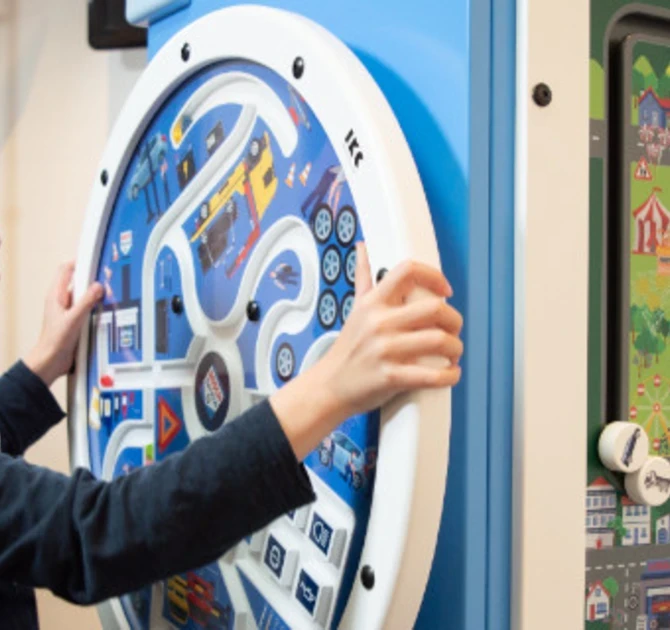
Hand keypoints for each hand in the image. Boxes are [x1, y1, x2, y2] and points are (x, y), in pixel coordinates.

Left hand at [24, 262, 103, 386]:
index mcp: (55, 295)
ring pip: (83, 295)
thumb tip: (98, 286)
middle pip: (77, 281)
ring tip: (108, 294)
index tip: (93, 258)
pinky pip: (86, 308)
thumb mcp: (74, 318)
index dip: (79, 262)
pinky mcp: (74, 320)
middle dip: (92, 278)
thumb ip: (86, 301)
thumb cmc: (55, 341)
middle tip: (106, 277)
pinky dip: (95, 307)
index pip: (66, 270)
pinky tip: (104, 311)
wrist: (51, 360)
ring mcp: (67, 310)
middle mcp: (61, 301)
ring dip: (94, 294)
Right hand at [271, 243, 462, 459]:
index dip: (434, 276)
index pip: (408, 271)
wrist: (329, 386)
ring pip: (440, 341)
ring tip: (452, 353)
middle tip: (454, 329)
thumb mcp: (355, 309)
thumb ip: (364, 278)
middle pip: (435, 308)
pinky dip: (449, 375)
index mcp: (373, 303)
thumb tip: (363, 249)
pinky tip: (449, 373)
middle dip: (454, 320)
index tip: (445, 290)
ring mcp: (385, 350)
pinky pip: (432, 375)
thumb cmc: (347, 350)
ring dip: (455, 348)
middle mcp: (379, 323)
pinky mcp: (391, 376)